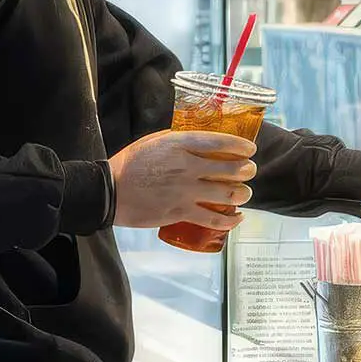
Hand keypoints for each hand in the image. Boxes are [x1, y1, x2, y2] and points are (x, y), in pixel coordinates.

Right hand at [109, 131, 256, 230]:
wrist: (110, 191)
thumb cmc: (129, 163)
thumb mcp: (153, 141)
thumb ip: (177, 141)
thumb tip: (198, 143)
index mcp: (179, 144)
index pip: (219, 142)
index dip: (240, 146)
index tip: (250, 149)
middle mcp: (187, 166)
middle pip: (230, 169)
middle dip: (246, 170)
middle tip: (249, 171)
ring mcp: (185, 191)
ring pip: (227, 194)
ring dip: (242, 194)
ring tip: (245, 193)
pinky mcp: (181, 212)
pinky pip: (213, 218)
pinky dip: (230, 220)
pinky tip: (237, 218)